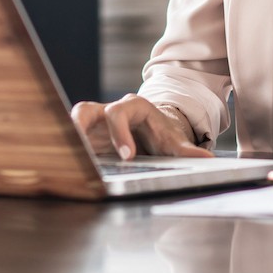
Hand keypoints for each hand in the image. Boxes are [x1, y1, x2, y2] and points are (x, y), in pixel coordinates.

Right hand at [70, 94, 213, 159]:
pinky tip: (64, 164)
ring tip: (65, 156)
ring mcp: (94, 122)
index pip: (119, 113)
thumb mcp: (174, 141)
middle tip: (87, 158)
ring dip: (68, 136)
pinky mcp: (85, 135)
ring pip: (73, 120)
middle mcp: (109, 110)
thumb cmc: (161, 134)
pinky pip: (71, 137)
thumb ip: (187, 150)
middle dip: (84, 131)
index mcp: (132, 107)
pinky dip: (67, 148)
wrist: (151, 133)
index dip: (120, 133)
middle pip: (87, 110)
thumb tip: (208, 158)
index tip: (128, 157)